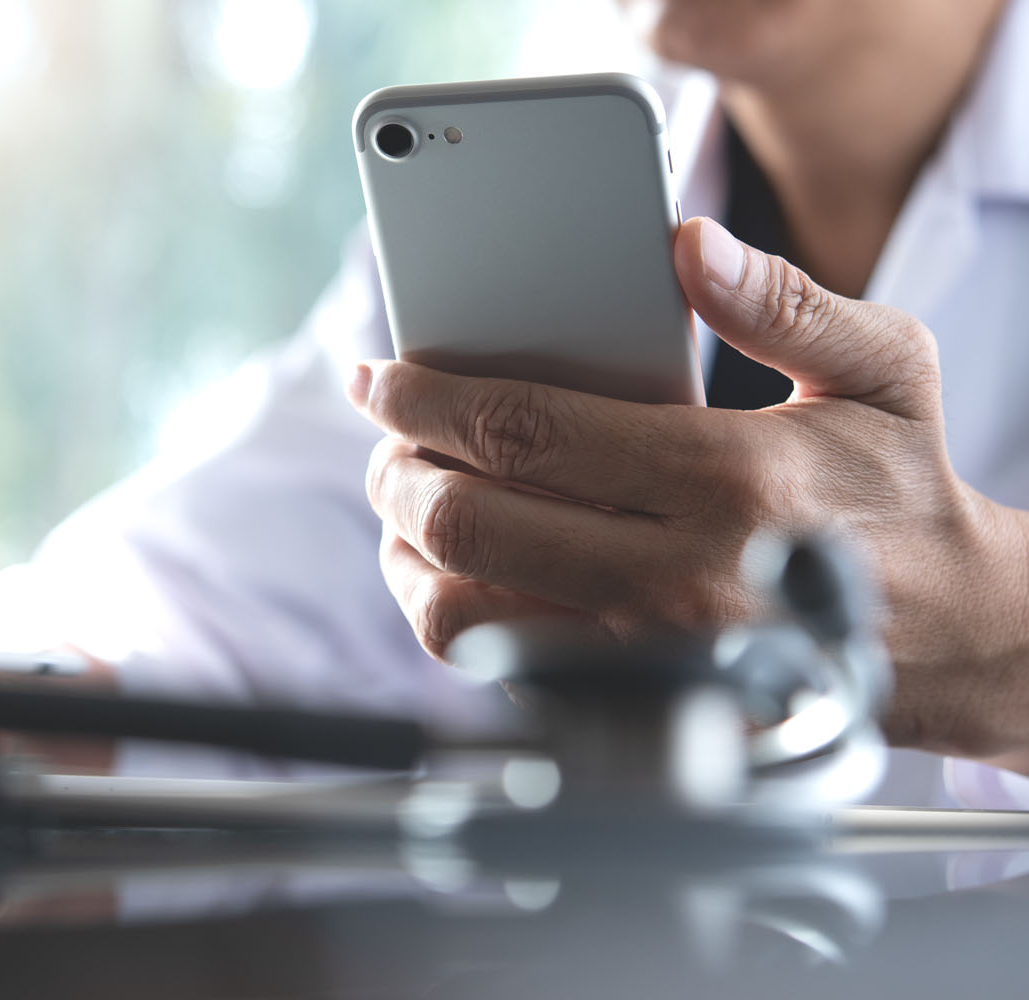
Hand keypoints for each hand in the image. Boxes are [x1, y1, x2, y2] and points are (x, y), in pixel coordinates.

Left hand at [347, 217, 1028, 767]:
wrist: (948, 638)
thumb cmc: (898, 495)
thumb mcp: (884, 373)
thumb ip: (785, 303)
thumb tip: (685, 248)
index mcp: (728, 480)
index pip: (526, 430)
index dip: (428, 396)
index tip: (380, 375)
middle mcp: (675, 578)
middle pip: (468, 522)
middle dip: (396, 469)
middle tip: (388, 436)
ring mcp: (643, 655)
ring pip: (458, 609)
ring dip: (404, 546)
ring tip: (409, 499)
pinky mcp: (627, 704)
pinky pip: (491, 661)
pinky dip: (444, 606)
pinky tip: (454, 561)